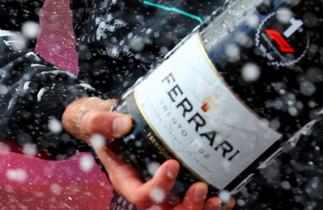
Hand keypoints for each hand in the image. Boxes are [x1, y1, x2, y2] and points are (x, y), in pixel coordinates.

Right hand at [62, 97, 228, 209]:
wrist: (112, 126)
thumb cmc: (104, 125)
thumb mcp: (96, 121)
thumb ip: (104, 123)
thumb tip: (124, 123)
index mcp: (126, 180)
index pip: (141, 195)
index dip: (158, 186)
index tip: (173, 164)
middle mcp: (145, 188)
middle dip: (186, 206)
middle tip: (202, 188)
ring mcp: (162, 187)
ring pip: (181, 209)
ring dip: (200, 208)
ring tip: (218, 198)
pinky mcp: (176, 181)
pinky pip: (192, 199)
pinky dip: (210, 203)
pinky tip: (227, 196)